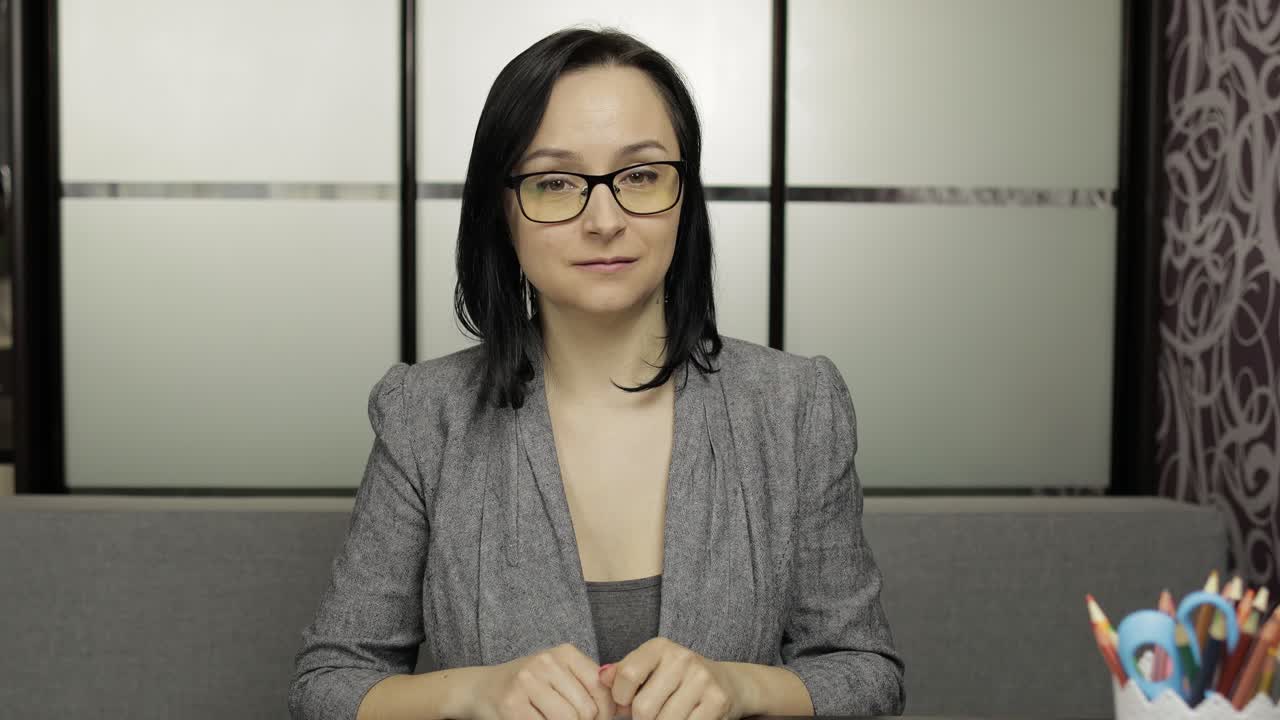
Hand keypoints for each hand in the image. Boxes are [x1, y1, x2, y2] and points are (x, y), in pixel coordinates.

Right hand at [470, 643, 618, 719]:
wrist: (481, 689)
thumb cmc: (528, 687)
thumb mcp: (560, 676)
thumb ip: (589, 686)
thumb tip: (624, 708)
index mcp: (564, 652)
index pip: (601, 688)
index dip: (605, 713)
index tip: (595, 719)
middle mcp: (546, 661)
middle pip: (586, 710)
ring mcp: (527, 681)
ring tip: (551, 719)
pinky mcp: (511, 704)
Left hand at [598, 638, 746, 719]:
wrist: (726, 683)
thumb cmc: (677, 679)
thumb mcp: (649, 669)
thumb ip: (622, 673)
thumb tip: (602, 677)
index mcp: (660, 647)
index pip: (626, 675)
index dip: (620, 698)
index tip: (626, 703)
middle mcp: (682, 658)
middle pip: (643, 708)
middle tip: (651, 715)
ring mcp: (702, 679)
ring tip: (668, 716)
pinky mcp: (717, 700)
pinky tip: (685, 719)